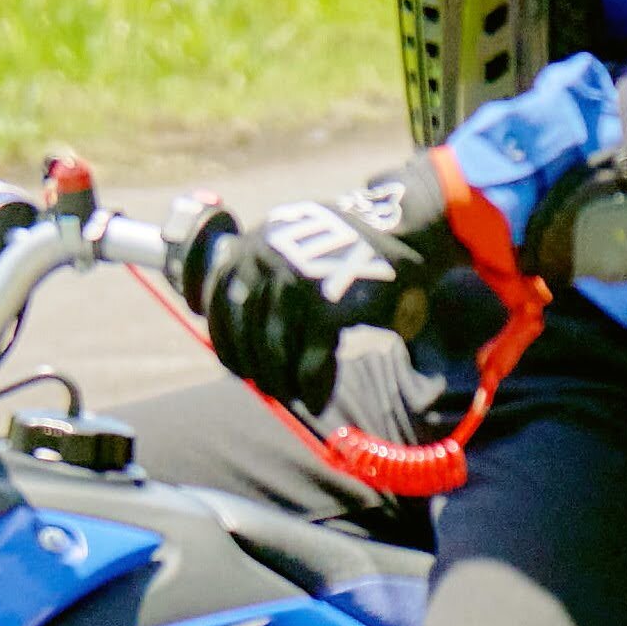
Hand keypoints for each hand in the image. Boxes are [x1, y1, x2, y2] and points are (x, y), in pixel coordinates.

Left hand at [180, 163, 501, 414]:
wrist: (410, 228)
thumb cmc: (352, 249)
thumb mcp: (297, 251)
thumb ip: (266, 283)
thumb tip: (238, 339)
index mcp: (252, 244)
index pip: (216, 302)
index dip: (224, 339)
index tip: (237, 365)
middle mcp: (264, 259)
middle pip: (240, 332)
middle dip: (254, 367)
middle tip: (270, 387)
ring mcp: (293, 281)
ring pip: (270, 351)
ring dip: (280, 381)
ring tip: (293, 394)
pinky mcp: (326, 306)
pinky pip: (307, 361)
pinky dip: (311, 386)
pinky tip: (318, 397)